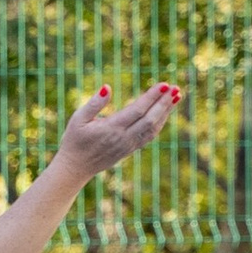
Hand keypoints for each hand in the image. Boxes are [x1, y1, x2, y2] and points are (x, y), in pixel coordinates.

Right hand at [57, 82, 179, 179]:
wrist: (75, 168)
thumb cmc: (74, 141)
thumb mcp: (77, 119)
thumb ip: (94, 104)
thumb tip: (107, 87)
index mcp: (111, 128)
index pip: (138, 110)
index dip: (152, 96)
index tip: (164, 84)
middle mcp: (123, 138)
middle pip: (150, 118)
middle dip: (164, 102)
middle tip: (175, 87)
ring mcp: (129, 145)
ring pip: (153, 128)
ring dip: (166, 112)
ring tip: (176, 97)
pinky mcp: (130, 149)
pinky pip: (150, 136)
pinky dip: (160, 123)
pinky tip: (165, 112)